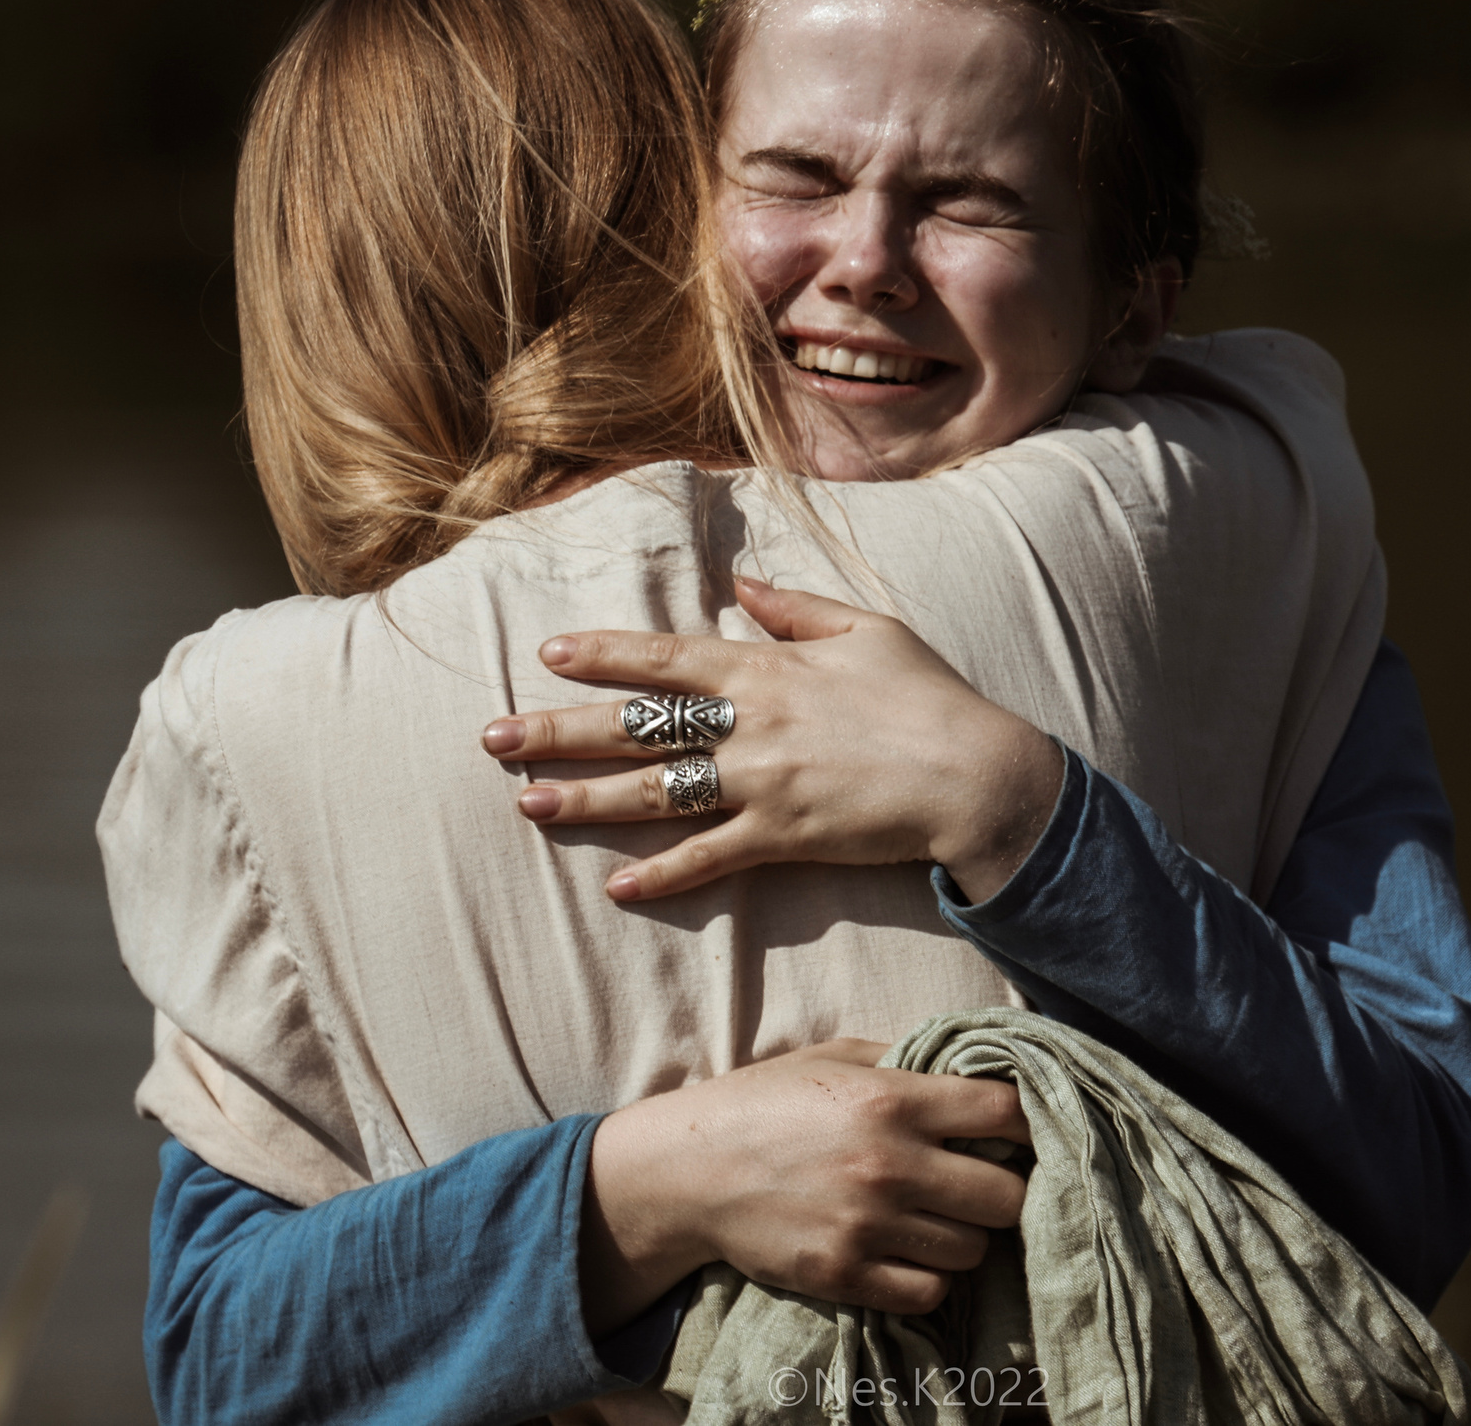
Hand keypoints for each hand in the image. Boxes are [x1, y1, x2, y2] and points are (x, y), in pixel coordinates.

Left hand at [482, 577, 1064, 904]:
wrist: (977, 773)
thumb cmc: (928, 696)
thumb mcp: (867, 628)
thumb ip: (796, 608)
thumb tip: (743, 585)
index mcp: (767, 668)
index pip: (665, 660)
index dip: (602, 656)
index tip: (547, 654)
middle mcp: (751, 724)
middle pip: (636, 727)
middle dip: (559, 731)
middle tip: (493, 738)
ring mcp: (763, 783)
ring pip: (654, 793)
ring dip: (586, 800)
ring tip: (527, 804)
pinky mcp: (784, 836)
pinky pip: (709, 857)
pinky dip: (663, 874)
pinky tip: (617, 886)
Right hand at [578, 1039, 1029, 1329]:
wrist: (689, 1169)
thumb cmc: (765, 1102)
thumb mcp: (834, 1057)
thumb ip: (907, 1061)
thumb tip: (976, 1066)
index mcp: (893, 1099)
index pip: (1006, 1114)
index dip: (1030, 1124)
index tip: (1023, 1133)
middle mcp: (889, 1164)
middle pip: (1007, 1196)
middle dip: (1007, 1189)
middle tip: (985, 1182)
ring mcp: (868, 1226)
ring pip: (973, 1250)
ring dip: (967, 1235)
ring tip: (942, 1217)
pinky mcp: (845, 1275)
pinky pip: (929, 1292)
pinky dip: (931, 1276)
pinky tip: (912, 1252)